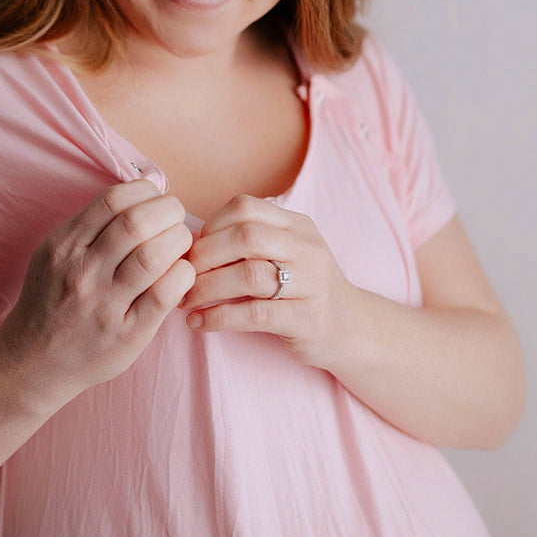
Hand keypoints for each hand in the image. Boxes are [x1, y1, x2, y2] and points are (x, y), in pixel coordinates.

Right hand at [0, 179, 195, 392]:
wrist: (31, 362)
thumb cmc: (52, 302)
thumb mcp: (54, 255)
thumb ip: (91, 227)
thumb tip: (146, 193)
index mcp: (64, 246)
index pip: (113, 200)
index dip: (146, 191)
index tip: (155, 199)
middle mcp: (82, 272)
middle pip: (137, 222)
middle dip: (169, 211)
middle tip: (175, 219)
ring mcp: (104, 305)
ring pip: (154, 255)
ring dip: (179, 241)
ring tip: (180, 245)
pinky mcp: (127, 334)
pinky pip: (165, 294)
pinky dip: (182, 275)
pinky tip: (181, 274)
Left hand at [180, 194, 357, 369]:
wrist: (354, 329)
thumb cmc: (305, 290)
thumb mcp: (288, 253)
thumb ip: (250, 242)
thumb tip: (190, 240)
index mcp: (298, 226)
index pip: (246, 207)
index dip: (211, 225)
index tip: (192, 250)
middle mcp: (308, 249)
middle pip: (246, 236)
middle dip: (205, 256)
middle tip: (182, 276)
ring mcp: (312, 284)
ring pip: (248, 275)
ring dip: (206, 288)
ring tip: (185, 301)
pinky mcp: (308, 320)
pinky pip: (255, 314)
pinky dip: (219, 318)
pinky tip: (199, 324)